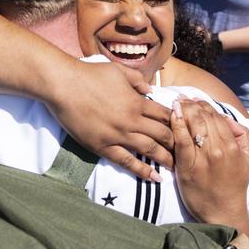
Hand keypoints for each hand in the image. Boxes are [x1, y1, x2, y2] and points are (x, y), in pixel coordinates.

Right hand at [46, 60, 173, 180]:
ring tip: (174, 167)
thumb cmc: (90, 74)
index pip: (165, 115)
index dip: (178, 123)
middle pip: (162, 134)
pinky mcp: (102, 146)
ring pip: (148, 150)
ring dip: (164, 159)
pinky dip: (141, 170)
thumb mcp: (118, 71)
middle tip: (185, 151)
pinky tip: (152, 178)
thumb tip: (151, 90)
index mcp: (136, 101)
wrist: (63, 85)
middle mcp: (131, 120)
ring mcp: (117, 135)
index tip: (184, 130)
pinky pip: (126, 161)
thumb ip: (137, 80)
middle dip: (177, 143)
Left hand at [170, 98, 248, 225]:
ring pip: (194, 125)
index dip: (204, 105)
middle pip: (204, 118)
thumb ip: (243, 136)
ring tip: (176, 103)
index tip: (194, 100)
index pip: (217, 116)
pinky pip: (182, 140)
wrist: (224, 212)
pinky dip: (177, 124)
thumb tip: (229, 119)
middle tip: (182, 98)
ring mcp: (203, 158)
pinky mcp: (188, 166)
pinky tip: (173, 114)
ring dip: (184, 110)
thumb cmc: (234, 185)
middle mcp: (219, 149)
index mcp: (233, 146)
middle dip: (192, 104)